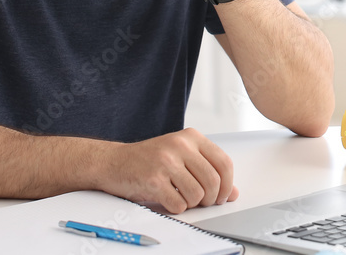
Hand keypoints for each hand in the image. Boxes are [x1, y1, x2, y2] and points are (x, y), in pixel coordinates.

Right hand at [99, 128, 238, 212]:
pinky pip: (178, 204)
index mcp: (191, 137)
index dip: (227, 185)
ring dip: (192, 203)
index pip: (224, 163)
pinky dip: (177, 208)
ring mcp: (166, 161)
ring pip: (197, 194)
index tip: (222, 195)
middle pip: (213, 181)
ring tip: (182, 198)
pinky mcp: (153, 179)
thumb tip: (232, 192)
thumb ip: (208, 170)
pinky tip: (169, 200)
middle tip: (202, 202)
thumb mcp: (181, 157)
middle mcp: (180, 145)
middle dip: (211, 198)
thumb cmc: (149, 160)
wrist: (113, 162)